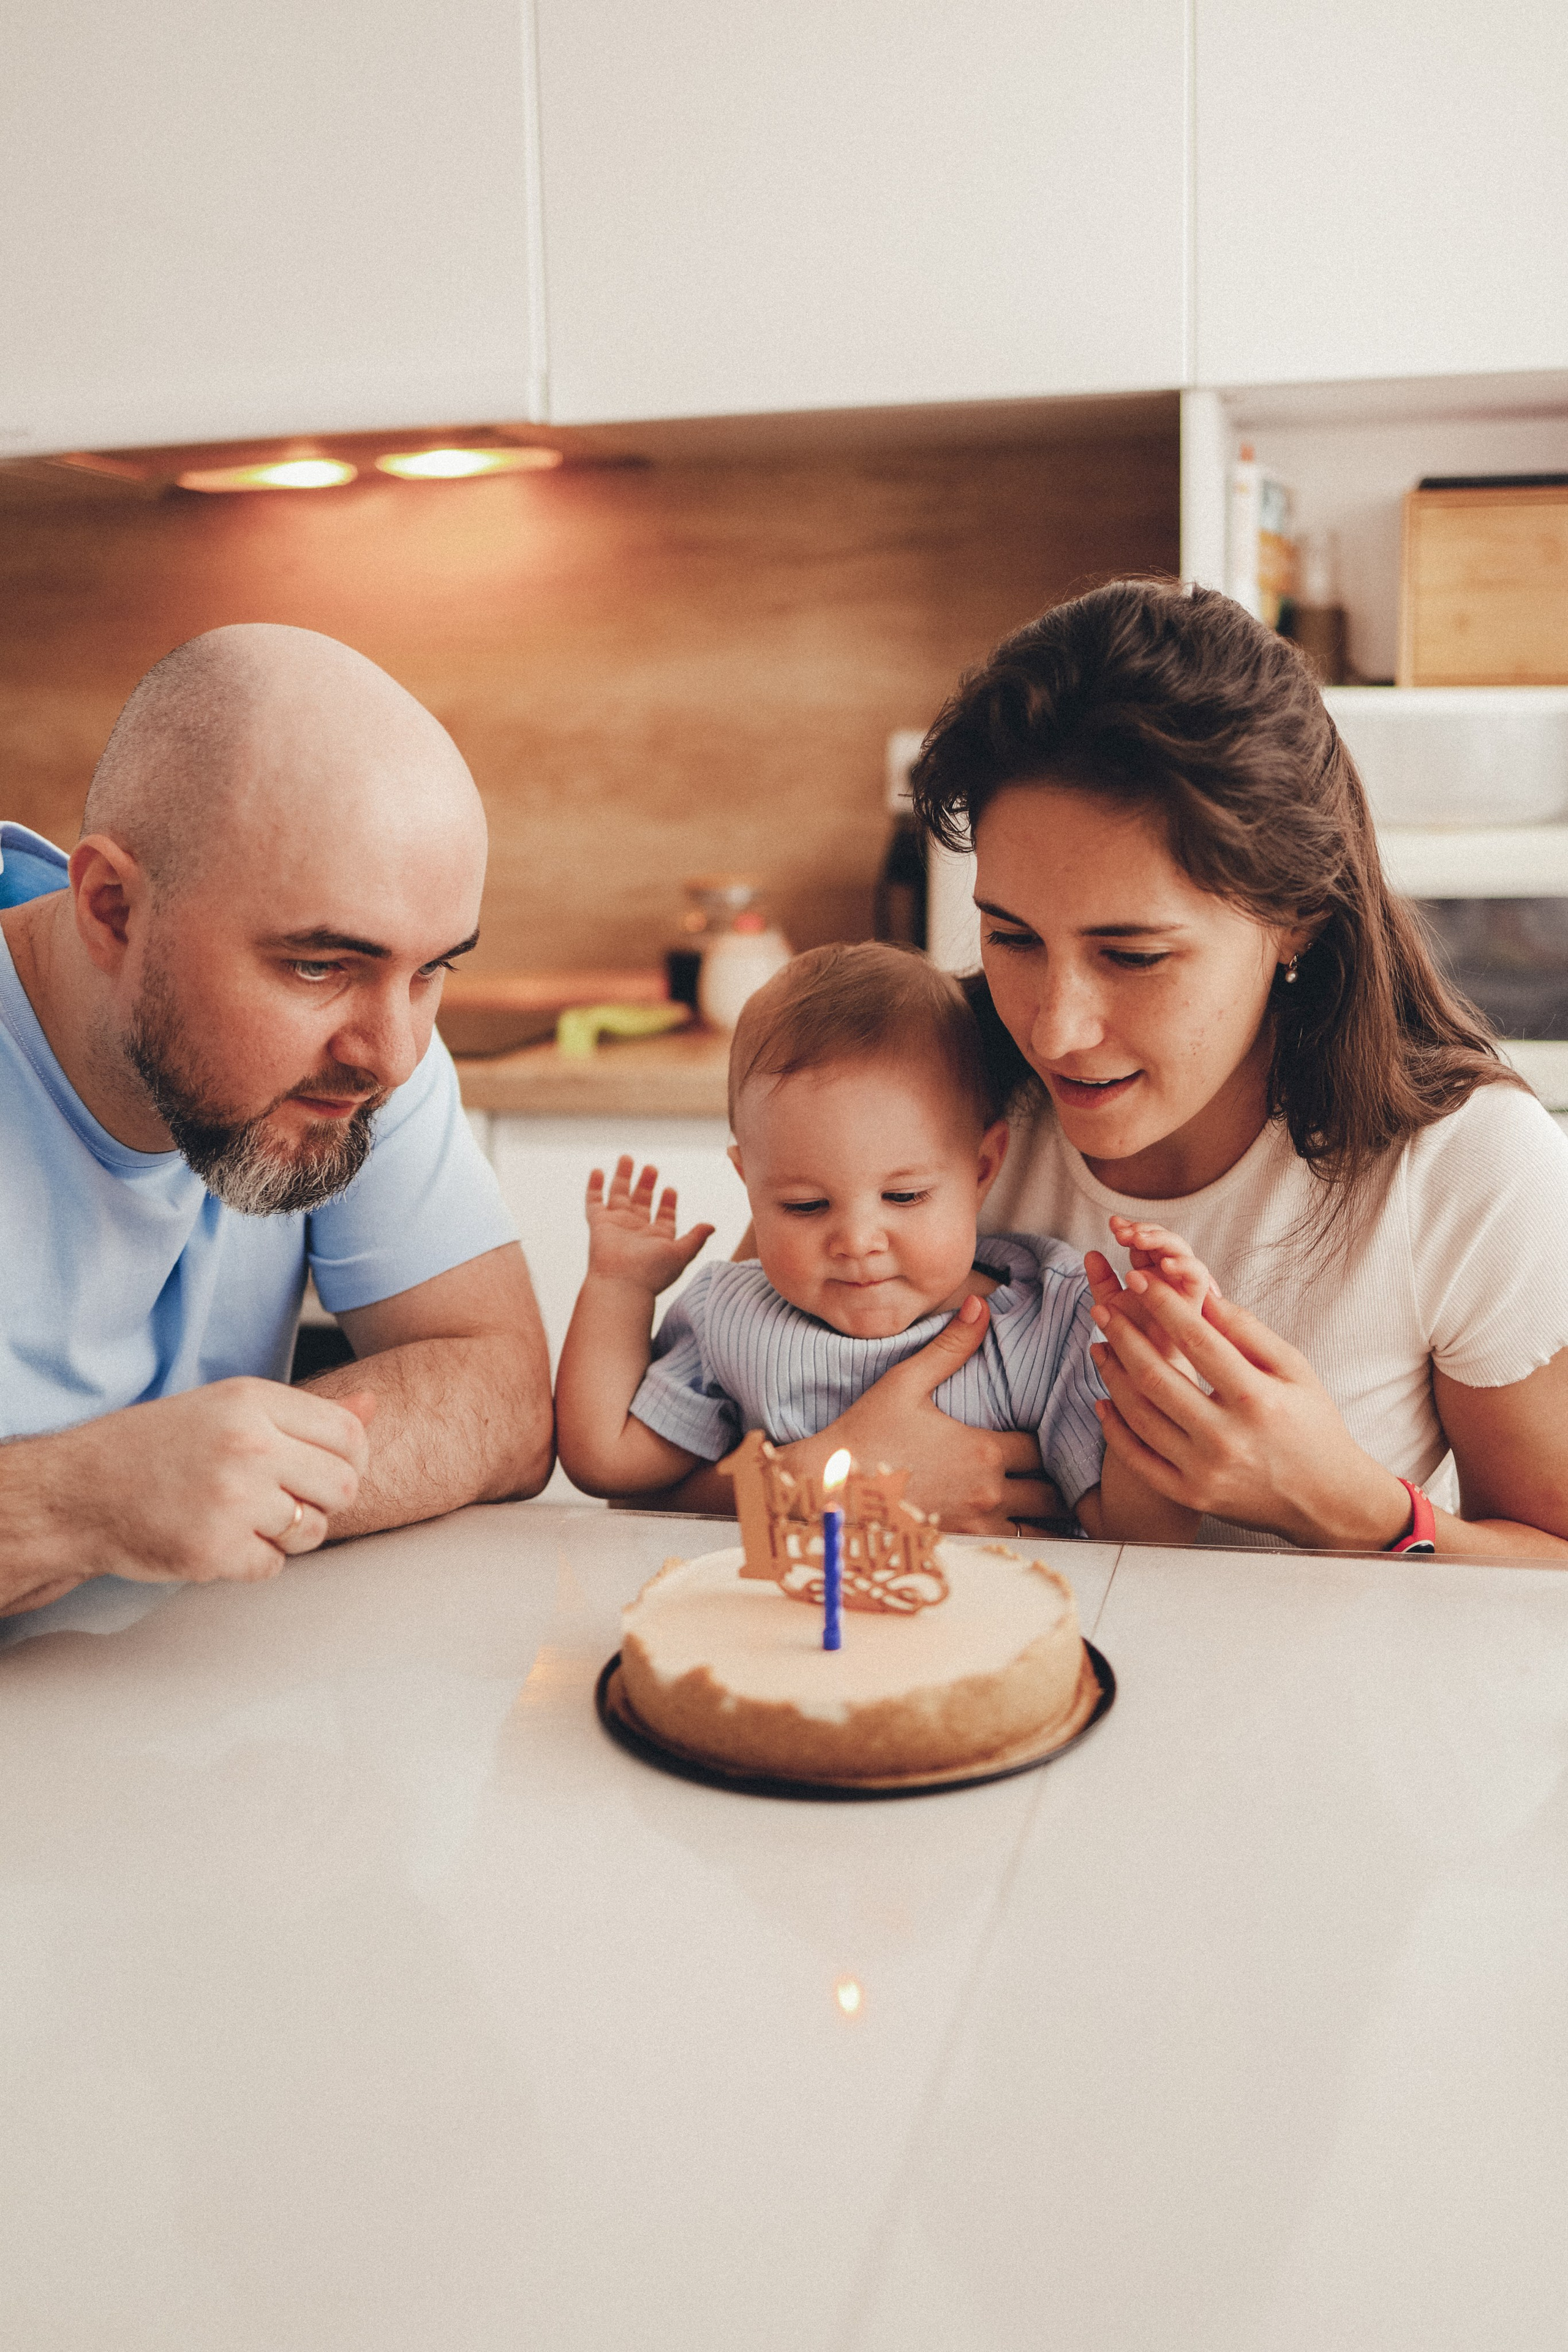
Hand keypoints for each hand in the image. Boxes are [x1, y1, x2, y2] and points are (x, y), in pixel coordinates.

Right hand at [50, 1379, 376, 1586]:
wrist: (80, 1491)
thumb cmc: (157, 1446)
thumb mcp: (228, 1407)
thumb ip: (304, 1413)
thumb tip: (374, 1405)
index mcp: (251, 1402)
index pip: (349, 1434)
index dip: (352, 1458)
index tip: (328, 1469)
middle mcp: (248, 1446)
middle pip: (344, 1486)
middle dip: (325, 1500)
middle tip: (289, 1499)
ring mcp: (232, 1501)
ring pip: (312, 1530)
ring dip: (291, 1533)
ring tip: (248, 1516)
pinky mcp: (214, 1551)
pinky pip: (273, 1566)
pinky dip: (254, 1560)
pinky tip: (221, 1538)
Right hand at [585, 1156, 714, 1294]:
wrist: (623, 1284)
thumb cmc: (652, 1273)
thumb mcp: (681, 1254)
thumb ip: (695, 1238)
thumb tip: (711, 1225)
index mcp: (657, 1238)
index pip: (664, 1216)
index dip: (668, 1203)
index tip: (671, 1189)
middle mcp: (637, 1230)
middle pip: (642, 1201)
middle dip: (647, 1185)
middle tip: (652, 1168)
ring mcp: (617, 1225)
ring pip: (619, 1195)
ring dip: (623, 1177)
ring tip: (627, 1158)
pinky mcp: (599, 1223)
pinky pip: (594, 1201)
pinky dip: (595, 1186)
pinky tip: (598, 1171)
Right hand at [789, 1294, 1062, 1533]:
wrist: (829, 1490)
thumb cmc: (864, 1434)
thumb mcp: (905, 1383)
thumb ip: (950, 1347)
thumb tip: (981, 1304)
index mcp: (982, 1451)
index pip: (1040, 1448)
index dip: (1042, 1442)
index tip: (1034, 1438)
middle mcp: (987, 1492)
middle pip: (1049, 1492)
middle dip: (1051, 1481)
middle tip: (1047, 1472)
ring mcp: (976, 1526)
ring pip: (1038, 1526)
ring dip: (1043, 1515)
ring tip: (1041, 1504)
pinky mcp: (962, 1549)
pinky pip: (1013, 1548)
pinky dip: (1023, 1539)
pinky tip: (1018, 1530)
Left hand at [1087, 1217, 1217, 1387]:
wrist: (1146, 1394)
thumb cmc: (1133, 1353)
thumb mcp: (1112, 1311)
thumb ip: (1103, 1284)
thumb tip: (1091, 1252)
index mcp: (1157, 1281)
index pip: (1150, 1244)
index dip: (1134, 1229)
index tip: (1113, 1225)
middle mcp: (1175, 1286)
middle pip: (1169, 1244)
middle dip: (1147, 1230)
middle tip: (1123, 1231)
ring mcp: (1189, 1297)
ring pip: (1185, 1255)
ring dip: (1162, 1241)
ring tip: (1137, 1239)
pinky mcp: (1201, 1311)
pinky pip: (1201, 1280)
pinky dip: (1186, 1266)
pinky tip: (1163, 1263)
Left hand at [1088, 1278, 1409, 1549]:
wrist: (1325, 1499)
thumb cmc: (1312, 1425)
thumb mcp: (1295, 1370)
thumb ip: (1249, 1332)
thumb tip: (1204, 1296)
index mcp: (1256, 1398)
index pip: (1196, 1340)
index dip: (1162, 1304)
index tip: (1138, 1278)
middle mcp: (1226, 1436)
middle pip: (1156, 1376)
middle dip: (1123, 1336)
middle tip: (1104, 1309)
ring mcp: (1204, 1470)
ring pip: (1139, 1415)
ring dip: (1112, 1377)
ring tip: (1100, 1347)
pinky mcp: (1190, 1496)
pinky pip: (1138, 1459)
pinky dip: (1115, 1428)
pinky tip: (1103, 1401)